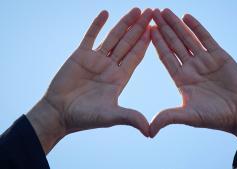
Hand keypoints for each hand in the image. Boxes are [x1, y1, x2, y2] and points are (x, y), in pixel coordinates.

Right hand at [26, 8, 151, 153]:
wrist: (59, 114)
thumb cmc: (84, 118)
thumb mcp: (110, 116)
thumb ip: (130, 118)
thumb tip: (150, 131)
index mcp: (120, 78)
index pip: (137, 56)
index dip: (147, 43)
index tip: (157, 29)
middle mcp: (111, 66)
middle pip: (129, 43)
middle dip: (140, 28)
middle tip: (152, 12)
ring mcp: (96, 59)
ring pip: (114, 37)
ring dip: (125, 23)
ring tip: (137, 10)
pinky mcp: (80, 55)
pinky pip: (90, 36)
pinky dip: (98, 25)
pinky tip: (106, 13)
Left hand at [150, 9, 236, 149]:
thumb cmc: (216, 116)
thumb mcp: (189, 116)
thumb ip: (168, 118)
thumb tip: (148, 132)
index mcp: (181, 79)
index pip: (165, 56)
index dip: (156, 43)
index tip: (147, 30)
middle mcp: (190, 67)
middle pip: (173, 43)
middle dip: (163, 29)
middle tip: (152, 13)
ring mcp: (204, 60)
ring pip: (187, 38)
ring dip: (176, 25)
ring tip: (165, 11)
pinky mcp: (219, 56)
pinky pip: (205, 38)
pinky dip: (196, 28)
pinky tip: (186, 17)